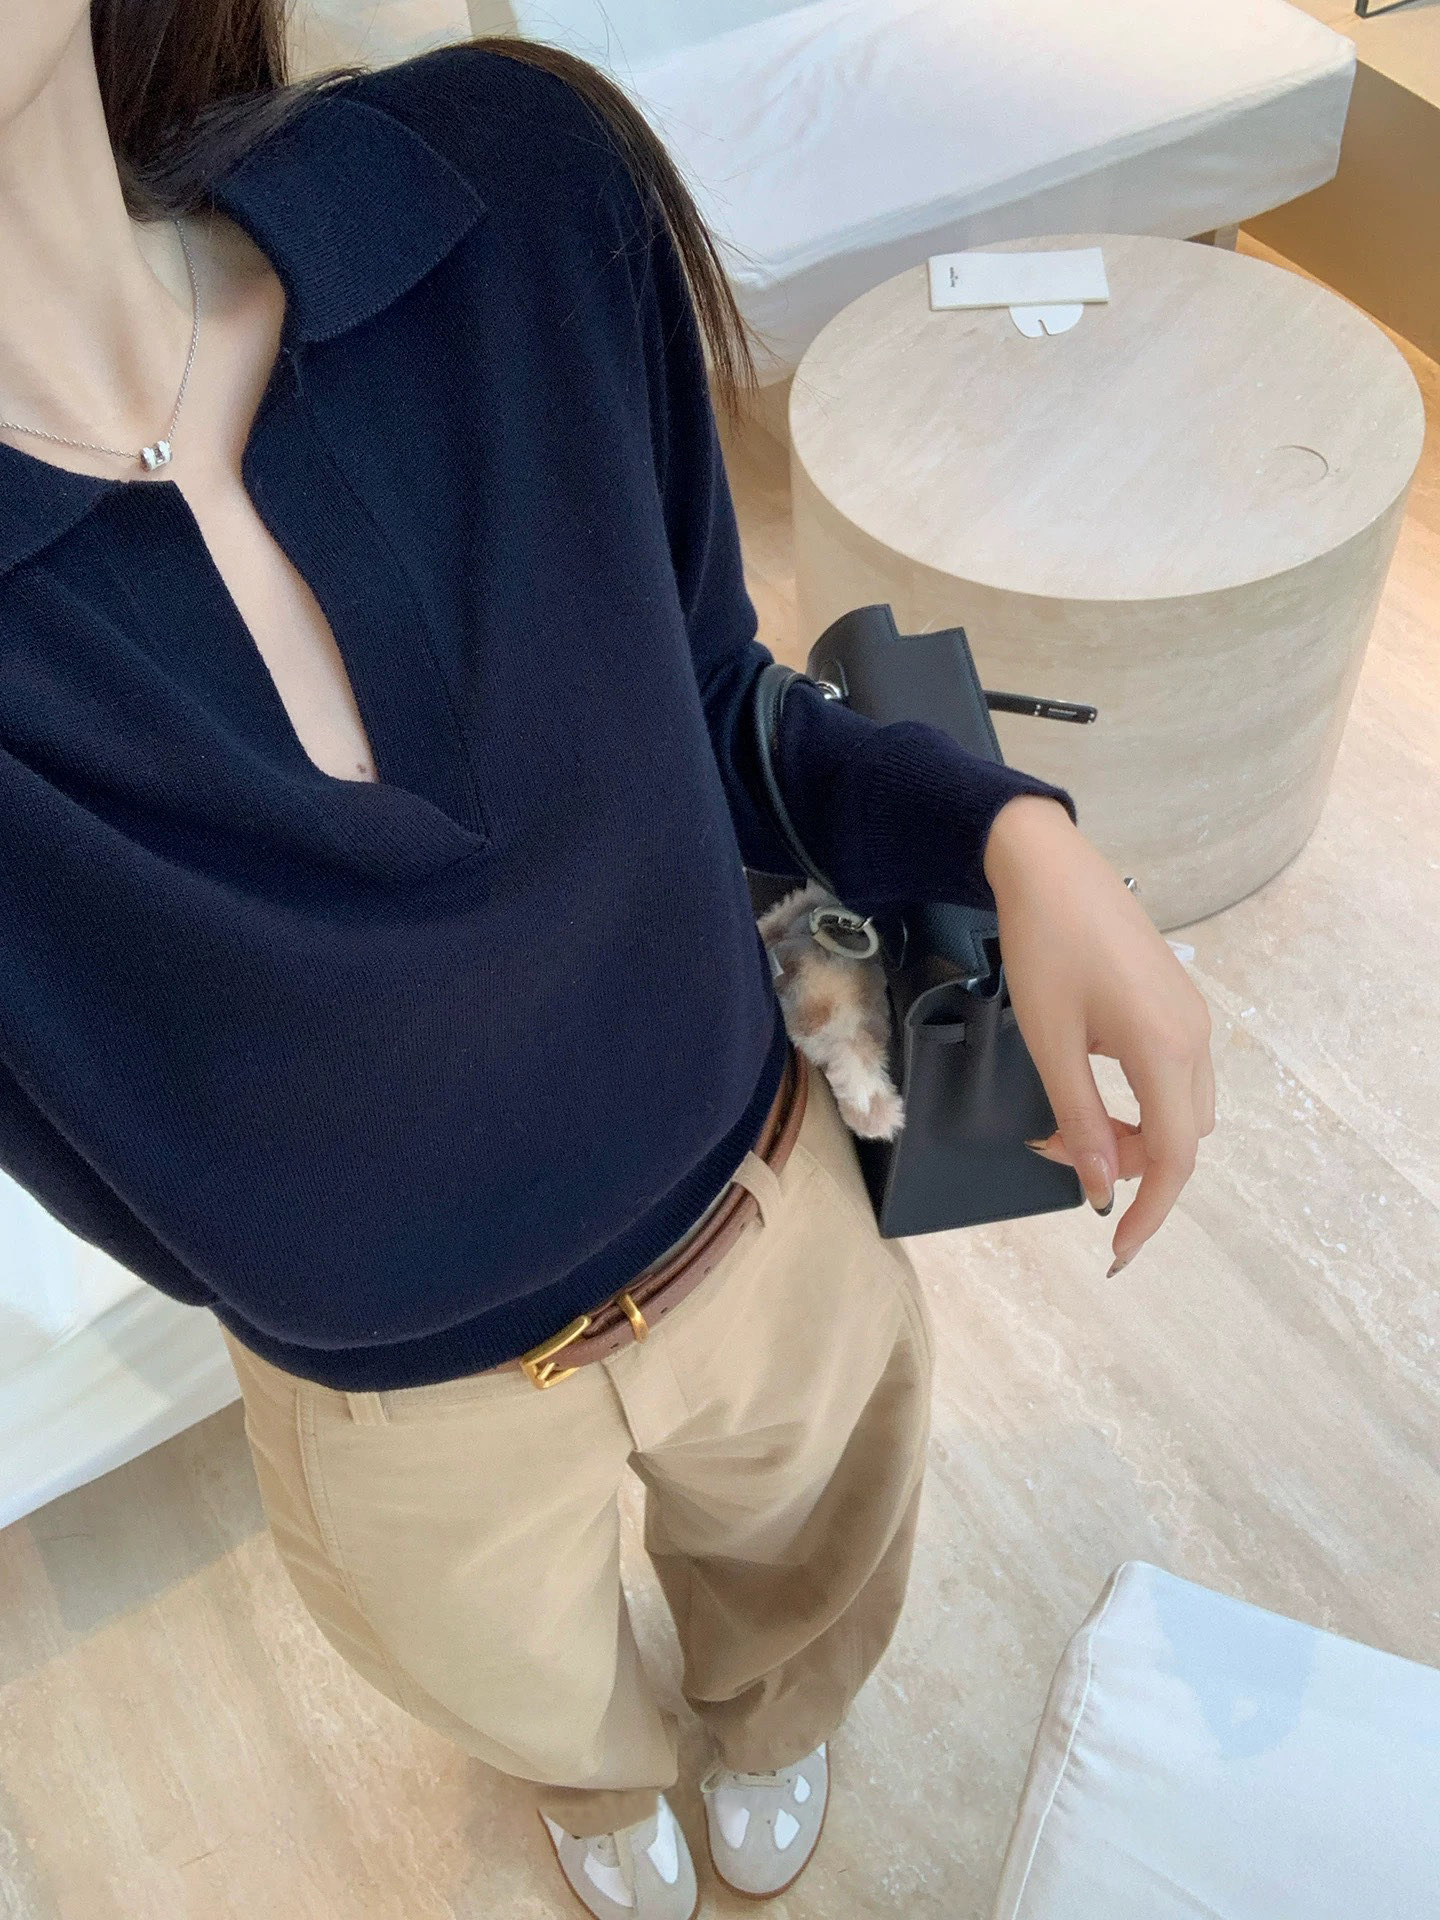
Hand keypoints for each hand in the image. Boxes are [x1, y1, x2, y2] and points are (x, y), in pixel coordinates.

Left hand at [981, 794, 1215, 1272]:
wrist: (1050, 866)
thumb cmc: (1044, 947)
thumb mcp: (1050, 1042)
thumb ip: (1081, 1119)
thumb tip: (1102, 1190)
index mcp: (1166, 1049)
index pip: (1174, 1157)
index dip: (1150, 1213)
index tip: (1115, 1250)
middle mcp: (1195, 1037)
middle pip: (1181, 1138)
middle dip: (1127, 1164)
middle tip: (1055, 1148)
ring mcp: (1192, 1017)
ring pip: (1181, 1109)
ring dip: (1133, 1133)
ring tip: (1064, 1122)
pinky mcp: (1177, 1003)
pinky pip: (1174, 1076)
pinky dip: (1139, 1101)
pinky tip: (1088, 1086)